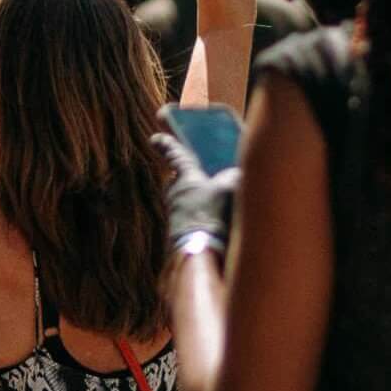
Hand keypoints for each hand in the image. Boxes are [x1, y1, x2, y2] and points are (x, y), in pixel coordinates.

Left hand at [154, 126, 240, 253]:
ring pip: (186, 198)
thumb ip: (234, 177)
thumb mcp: (230, 189)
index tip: (154, 138)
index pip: (175, 154)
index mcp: (186, 176)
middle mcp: (177, 193)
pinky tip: (216, 218)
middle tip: (197, 171)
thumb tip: (236, 175)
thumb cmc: (211, 215)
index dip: (167, 144)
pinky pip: (191, 215)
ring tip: (216, 198)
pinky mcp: (181, 230)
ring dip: (197, 197)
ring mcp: (177, 212)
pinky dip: (201, 213)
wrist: (199, 252)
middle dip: (187, 175)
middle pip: (180, 178)